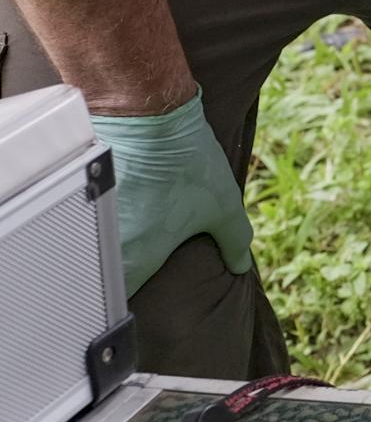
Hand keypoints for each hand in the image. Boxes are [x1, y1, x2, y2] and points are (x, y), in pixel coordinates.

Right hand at [90, 89, 253, 293]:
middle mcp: (103, 248)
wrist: (144, 113)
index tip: (140, 307)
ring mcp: (86, 222)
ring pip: (91, 251)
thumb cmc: (183, 161)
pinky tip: (118, 210)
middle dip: (119, 278)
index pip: (120, 305)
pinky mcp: (79, 199)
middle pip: (103, 278)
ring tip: (131, 237)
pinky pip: (85, 223)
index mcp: (134, 261)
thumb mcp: (222, 205)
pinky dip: (99, 221)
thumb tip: (240, 266)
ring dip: (109, 248)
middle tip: (139, 268)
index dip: (129, 309)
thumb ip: (235, 241)